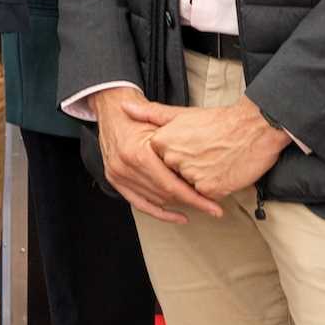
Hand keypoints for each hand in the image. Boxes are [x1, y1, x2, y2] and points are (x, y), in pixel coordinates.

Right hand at [94, 89, 223, 222]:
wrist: (111, 109)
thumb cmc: (138, 114)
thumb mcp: (161, 122)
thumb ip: (179, 146)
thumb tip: (204, 168)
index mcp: (137, 153)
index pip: (171, 186)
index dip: (195, 199)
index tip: (213, 207)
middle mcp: (125, 166)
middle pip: (164, 195)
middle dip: (190, 202)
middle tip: (211, 206)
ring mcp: (117, 174)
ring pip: (155, 200)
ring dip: (177, 203)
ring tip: (197, 204)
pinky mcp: (114, 179)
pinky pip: (139, 203)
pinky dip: (160, 213)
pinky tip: (178, 216)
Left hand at [148, 97, 290, 202]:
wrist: (254, 128)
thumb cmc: (219, 121)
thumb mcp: (181, 114)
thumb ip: (151, 114)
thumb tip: (125, 108)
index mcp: (162, 142)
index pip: (158, 161)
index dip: (173, 159)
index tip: (188, 151)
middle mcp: (172, 160)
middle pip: (172, 176)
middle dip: (185, 172)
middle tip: (205, 157)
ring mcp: (191, 176)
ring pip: (188, 187)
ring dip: (199, 181)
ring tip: (214, 162)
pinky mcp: (211, 189)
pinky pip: (205, 196)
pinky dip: (214, 189)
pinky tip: (222, 172)